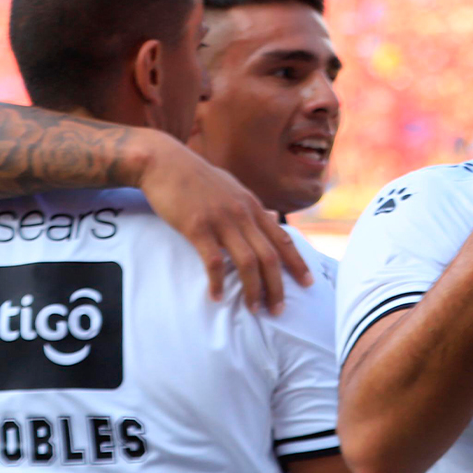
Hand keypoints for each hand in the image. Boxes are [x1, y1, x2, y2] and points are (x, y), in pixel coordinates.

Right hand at [135, 135, 309, 312]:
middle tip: (279, 310)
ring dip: (253, 290)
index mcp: (253, 206)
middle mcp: (243, 214)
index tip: (308, 283)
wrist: (163, 162)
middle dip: (278, 286)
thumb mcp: (232, 187)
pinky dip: (217, 282)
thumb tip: (270, 217)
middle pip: (270, 256)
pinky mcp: (197, 227)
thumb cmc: (196, 177)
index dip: (297, 263)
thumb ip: (251, 206)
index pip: (283, 239)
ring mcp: (221, 220)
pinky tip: (217, 296)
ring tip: (254, 309)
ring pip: (248, 262)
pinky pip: (213, 262)